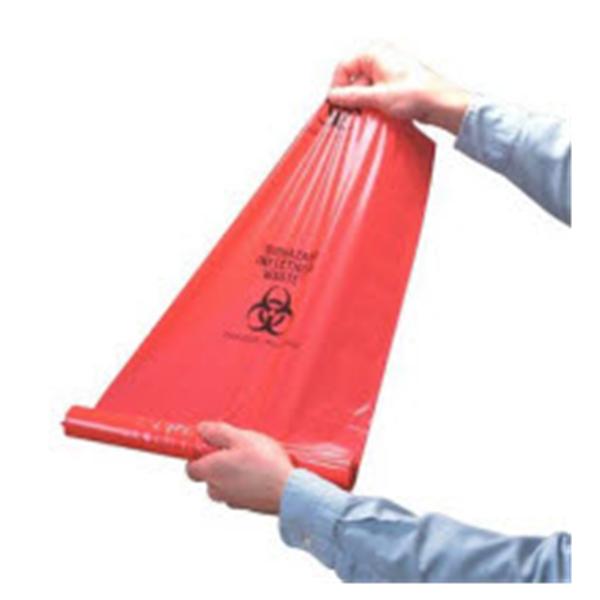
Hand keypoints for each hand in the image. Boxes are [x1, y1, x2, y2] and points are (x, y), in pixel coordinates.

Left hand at [186, 422, 292, 513]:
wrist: (289, 491)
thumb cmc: (264, 463)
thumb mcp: (240, 437)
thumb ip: (217, 432)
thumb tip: (201, 430)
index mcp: (210, 472)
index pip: (190, 467)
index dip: (200, 453)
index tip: (213, 443)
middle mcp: (216, 490)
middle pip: (208, 475)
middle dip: (219, 461)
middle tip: (239, 448)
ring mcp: (232, 501)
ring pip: (224, 483)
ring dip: (234, 472)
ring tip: (254, 459)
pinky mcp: (247, 506)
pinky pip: (239, 490)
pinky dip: (246, 482)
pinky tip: (261, 472)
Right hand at [328, 42, 470, 133]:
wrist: (440, 103)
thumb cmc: (418, 93)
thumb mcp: (378, 97)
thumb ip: (352, 96)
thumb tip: (334, 97)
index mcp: (375, 53)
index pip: (344, 67)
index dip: (338, 86)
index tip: (337, 104)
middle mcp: (381, 58)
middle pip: (353, 79)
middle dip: (351, 98)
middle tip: (350, 114)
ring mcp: (387, 72)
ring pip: (364, 88)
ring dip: (362, 104)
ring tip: (366, 116)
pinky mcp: (393, 85)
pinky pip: (374, 94)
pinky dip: (372, 105)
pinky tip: (375, 115)